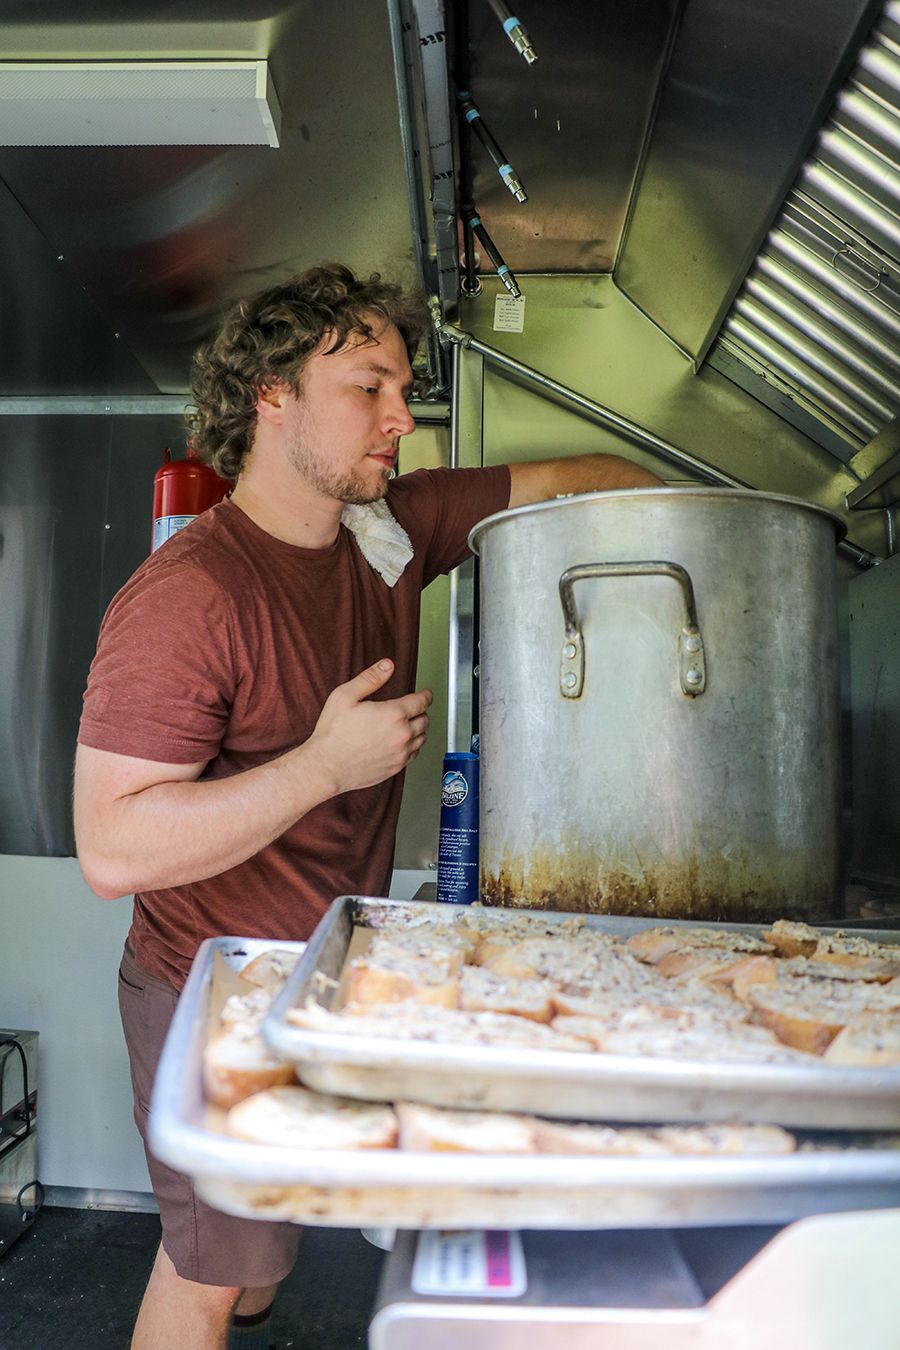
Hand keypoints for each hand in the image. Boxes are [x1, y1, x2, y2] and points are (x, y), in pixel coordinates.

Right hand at [306, 659, 432, 795]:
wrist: (326, 767)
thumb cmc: (332, 734)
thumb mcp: (345, 696)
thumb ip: (370, 678)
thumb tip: (387, 666)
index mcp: (393, 715)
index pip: (421, 702)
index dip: (426, 695)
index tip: (426, 694)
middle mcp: (401, 735)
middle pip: (424, 720)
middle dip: (421, 712)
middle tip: (414, 708)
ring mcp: (400, 754)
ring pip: (422, 738)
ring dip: (418, 729)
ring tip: (408, 724)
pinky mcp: (396, 768)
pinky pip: (413, 755)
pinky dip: (412, 746)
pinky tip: (401, 742)